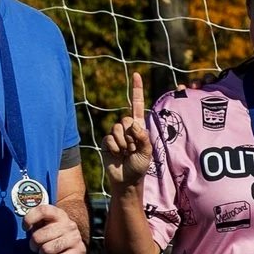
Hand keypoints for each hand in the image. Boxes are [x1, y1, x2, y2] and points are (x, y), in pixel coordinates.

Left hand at [21, 201, 86, 253]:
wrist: (74, 247)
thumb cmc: (53, 235)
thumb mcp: (44, 225)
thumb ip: (34, 222)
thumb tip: (26, 227)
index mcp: (59, 215)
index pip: (42, 211)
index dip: (29, 219)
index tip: (25, 228)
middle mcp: (69, 225)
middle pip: (38, 236)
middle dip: (33, 245)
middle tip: (37, 246)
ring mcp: (76, 238)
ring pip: (47, 250)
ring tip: (46, 253)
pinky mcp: (80, 252)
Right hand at [104, 72, 154, 192]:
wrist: (126, 179)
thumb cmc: (139, 166)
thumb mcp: (146, 152)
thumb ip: (143, 137)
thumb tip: (134, 125)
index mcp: (139, 127)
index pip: (137, 105)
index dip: (136, 90)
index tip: (136, 74)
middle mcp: (127, 128)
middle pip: (126, 120)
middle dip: (131, 137)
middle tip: (132, 150)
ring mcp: (116, 134)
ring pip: (117, 129)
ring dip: (123, 144)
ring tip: (125, 153)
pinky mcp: (106, 141)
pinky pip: (109, 139)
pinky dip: (114, 148)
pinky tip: (117, 155)